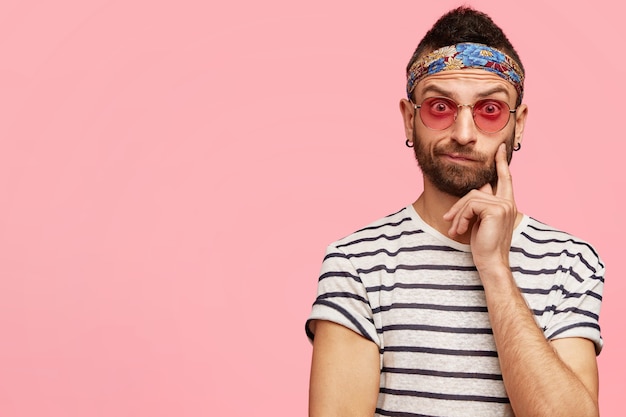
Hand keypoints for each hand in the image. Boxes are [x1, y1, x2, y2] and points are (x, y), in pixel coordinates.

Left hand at [443, 143, 517, 271]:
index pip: (505, 178)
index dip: (501, 163)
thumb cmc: (484, 245)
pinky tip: (459, 231)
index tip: (501, 148)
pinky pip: (469, 206)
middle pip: (477, 190)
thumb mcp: (480, 221)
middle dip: (459, 205)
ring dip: (457, 215)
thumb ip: (479, 206)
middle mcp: (508, 201)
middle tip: (448, 219)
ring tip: (454, 230)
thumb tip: (470, 197)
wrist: (491, 262)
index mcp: (507, 203)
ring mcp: (504, 204)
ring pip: (470, 198)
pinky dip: (460, 218)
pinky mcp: (496, 209)